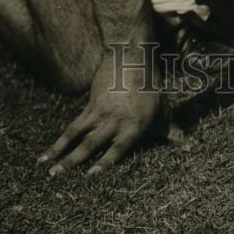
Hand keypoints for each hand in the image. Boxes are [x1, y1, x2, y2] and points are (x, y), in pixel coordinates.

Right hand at [38, 50, 176, 176]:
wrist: (131, 54)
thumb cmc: (151, 83)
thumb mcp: (163, 107)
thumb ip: (170, 128)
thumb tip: (185, 144)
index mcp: (135, 125)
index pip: (118, 149)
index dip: (104, 164)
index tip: (90, 179)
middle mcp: (116, 120)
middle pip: (92, 145)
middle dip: (75, 164)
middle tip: (58, 179)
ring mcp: (101, 113)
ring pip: (78, 137)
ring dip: (62, 154)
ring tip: (48, 170)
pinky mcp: (91, 105)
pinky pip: (73, 126)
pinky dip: (60, 141)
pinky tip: (49, 152)